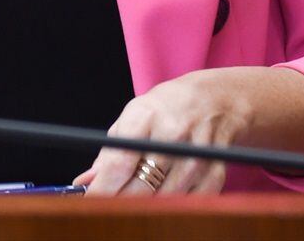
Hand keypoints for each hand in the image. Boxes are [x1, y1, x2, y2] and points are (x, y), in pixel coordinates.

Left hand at [76, 69, 252, 195]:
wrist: (217, 100)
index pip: (119, 163)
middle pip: (139, 188)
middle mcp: (173, 136)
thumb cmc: (168, 107)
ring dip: (146, 204)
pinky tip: (167, 191)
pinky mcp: (214, 172)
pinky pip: (186, 203)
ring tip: (140, 193)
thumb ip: (109, 150)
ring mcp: (196, 156)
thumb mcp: (133, 116)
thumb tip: (86, 181)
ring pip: (161, 200)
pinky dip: (173, 204)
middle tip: (110, 202)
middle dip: (119, 200)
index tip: (90, 199)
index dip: (102, 187)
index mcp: (146, 116)